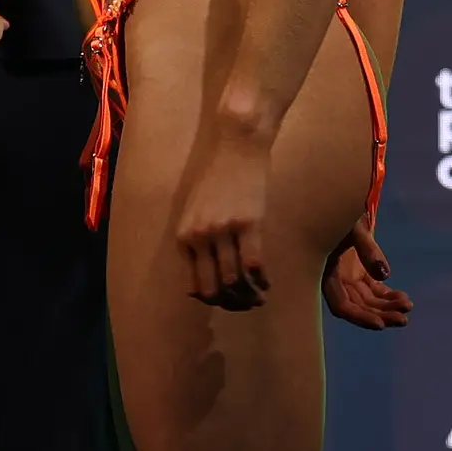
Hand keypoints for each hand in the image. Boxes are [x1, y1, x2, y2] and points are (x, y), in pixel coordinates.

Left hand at [172, 120, 272, 309]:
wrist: (236, 145)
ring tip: (259, 297)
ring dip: (249, 296)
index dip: (212, 299)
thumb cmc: (216, 176)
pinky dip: (261, 280)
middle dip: (231, 304)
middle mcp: (200, 237)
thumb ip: (196, 240)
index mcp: (184, 236)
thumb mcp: (194, 211)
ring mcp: (223, 231)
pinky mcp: (249, 224)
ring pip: (235, 281)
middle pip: (214, 288)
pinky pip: (254, 265)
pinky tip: (267, 282)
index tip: (226, 301)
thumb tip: (203, 275)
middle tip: (245, 305)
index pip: (194, 285)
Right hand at [322, 220, 412, 330]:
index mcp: (326, 272)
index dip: (360, 317)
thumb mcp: (354, 226)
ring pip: (368, 301)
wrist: (342, 197)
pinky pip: (374, 290)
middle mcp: (335, 279)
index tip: (380, 324)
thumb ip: (367, 248)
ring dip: (386, 307)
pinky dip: (388, 296)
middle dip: (380, 314)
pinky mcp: (358, 271)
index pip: (342, 305)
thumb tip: (385, 274)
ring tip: (407, 307)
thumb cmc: (341, 209)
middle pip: (358, 307)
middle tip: (403, 319)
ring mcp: (347, 276)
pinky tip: (403, 299)